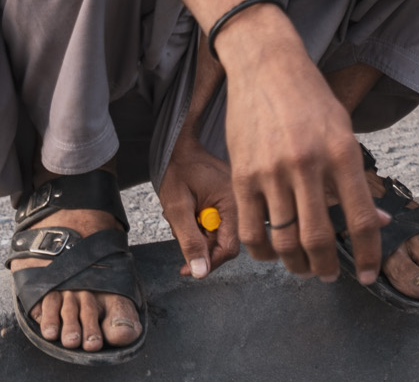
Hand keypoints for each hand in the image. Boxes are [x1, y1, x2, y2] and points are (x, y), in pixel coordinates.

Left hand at [156, 134, 239, 279]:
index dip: (209, 262)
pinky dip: (200, 225)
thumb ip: (189, 240)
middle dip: (200, 244)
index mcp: (233, 202)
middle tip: (180, 231)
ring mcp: (236, 201)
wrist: (180, 147)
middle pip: (225, 243)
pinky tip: (190, 212)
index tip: (188, 268)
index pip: (230, 248)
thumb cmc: (178, 171)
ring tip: (183, 216)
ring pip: (219, 235)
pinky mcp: (229, 201)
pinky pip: (217, 224)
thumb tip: (200, 271)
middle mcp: (241, 202)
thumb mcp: (177, 208)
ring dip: (198, 234)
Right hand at [217, 5, 387, 285]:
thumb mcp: (344, 131)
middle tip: (328, 275)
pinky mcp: (243, 175)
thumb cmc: (311, 98)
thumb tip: (377, 221)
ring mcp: (272, 171)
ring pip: (283, 240)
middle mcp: (309, 163)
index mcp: (343, 152)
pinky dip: (263, 251)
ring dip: (294, 264)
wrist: (266, 66)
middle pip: (318, 238)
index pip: (361, 217)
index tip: (367, 273)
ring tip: (302, 266)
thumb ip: (357, 178)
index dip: (368, 253)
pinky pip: (251, 229)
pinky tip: (273, 251)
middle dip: (325, 268)